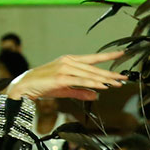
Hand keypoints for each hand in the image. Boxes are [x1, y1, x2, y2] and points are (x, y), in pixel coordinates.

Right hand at [6, 51, 126, 101]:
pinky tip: (104, 86)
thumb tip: (96, 95)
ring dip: (105, 79)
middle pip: (94, 67)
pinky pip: (82, 80)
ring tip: (118, 83)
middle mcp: (69, 62)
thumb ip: (81, 91)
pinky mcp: (61, 77)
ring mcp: (65, 68)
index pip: (93, 58)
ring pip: (90, 74)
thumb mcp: (66, 89)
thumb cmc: (44, 86)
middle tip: (124, 77)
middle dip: (111, 73)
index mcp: (70, 61)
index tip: (121, 54)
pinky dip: (94, 83)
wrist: (25, 86)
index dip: (108, 56)